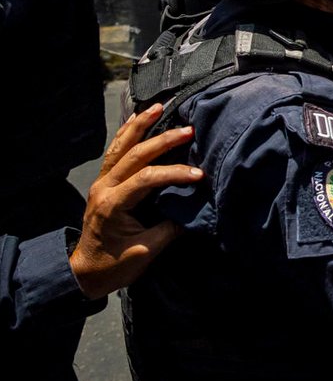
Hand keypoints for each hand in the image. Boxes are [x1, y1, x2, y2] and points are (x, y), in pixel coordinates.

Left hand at [69, 104, 203, 299]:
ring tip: (158, 107)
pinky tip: (138, 119)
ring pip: (120, 146)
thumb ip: (171, 227)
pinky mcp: (104, 182)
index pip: (147, 179)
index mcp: (112, 205)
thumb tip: (197, 207)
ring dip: (140, 125)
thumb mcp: (146, 252)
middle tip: (188, 130)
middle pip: (134, 155)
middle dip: (163, 140)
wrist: (85, 273)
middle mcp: (103, 188)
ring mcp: (101, 183)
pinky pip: (115, 151)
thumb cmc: (115, 266)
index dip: (175, 173)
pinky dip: (127, 132)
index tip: (200, 176)